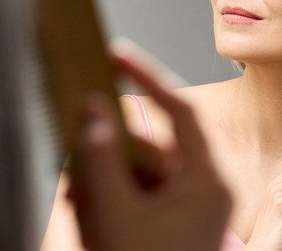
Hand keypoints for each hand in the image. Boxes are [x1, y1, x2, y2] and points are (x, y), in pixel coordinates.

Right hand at [68, 51, 230, 250]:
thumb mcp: (115, 213)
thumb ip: (100, 158)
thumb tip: (93, 107)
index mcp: (208, 181)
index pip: (181, 110)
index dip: (147, 77)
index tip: (117, 55)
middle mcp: (207, 191)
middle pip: (153, 147)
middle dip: (109, 151)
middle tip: (74, 152)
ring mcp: (194, 210)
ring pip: (143, 175)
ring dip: (106, 180)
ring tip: (75, 200)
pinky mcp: (179, 225)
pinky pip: (144, 198)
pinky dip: (114, 201)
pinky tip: (87, 218)